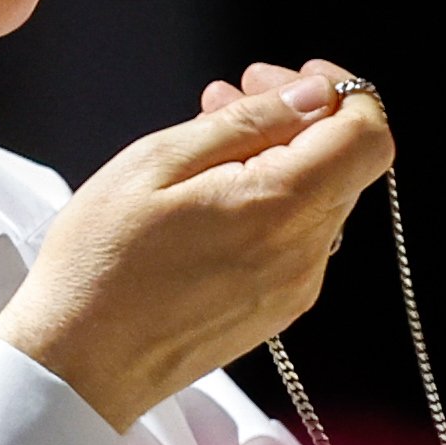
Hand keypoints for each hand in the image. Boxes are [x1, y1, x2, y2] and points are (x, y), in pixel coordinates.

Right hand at [0, 63, 392, 431]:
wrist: (78, 366)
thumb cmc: (100, 267)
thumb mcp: (158, 164)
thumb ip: (248, 124)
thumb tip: (314, 96)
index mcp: (280, 209)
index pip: (368, 137)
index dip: (344, 93)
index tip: (298, 77)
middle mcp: (303, 254)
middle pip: (345, 164)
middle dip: (300, 117)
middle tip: (232, 95)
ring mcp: (295, 287)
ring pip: (320, 198)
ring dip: (281, 158)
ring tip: (209, 140)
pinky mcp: (277, 308)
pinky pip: (298, 237)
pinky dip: (272, 200)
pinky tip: (216, 190)